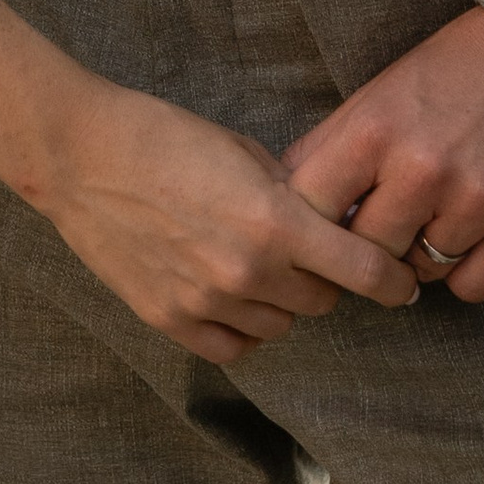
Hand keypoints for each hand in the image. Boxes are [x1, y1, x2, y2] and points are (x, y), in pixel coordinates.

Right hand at [27, 78, 421, 363]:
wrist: (81, 156)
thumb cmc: (164, 137)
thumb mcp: (243, 152)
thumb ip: (291, 196)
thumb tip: (331, 225)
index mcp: (274, 221)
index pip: (363, 273)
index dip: (392, 282)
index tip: (403, 285)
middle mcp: (247, 270)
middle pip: (322, 302)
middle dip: (323, 279)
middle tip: (303, 253)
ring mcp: (207, 302)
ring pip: (280, 326)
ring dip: (280, 302)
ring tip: (253, 264)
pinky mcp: (171, 321)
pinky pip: (235, 346)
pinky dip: (242, 326)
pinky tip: (228, 293)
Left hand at [280, 7, 483, 302]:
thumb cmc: (457, 67)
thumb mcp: (382, 91)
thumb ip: (334, 147)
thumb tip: (286, 198)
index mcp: (375, 129)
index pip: (310, 209)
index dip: (310, 224)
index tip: (324, 227)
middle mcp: (422, 170)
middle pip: (366, 253)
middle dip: (372, 245)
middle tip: (388, 226)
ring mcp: (477, 202)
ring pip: (420, 273)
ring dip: (423, 255)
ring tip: (439, 214)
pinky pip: (471, 287)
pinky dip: (466, 271)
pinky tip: (471, 237)